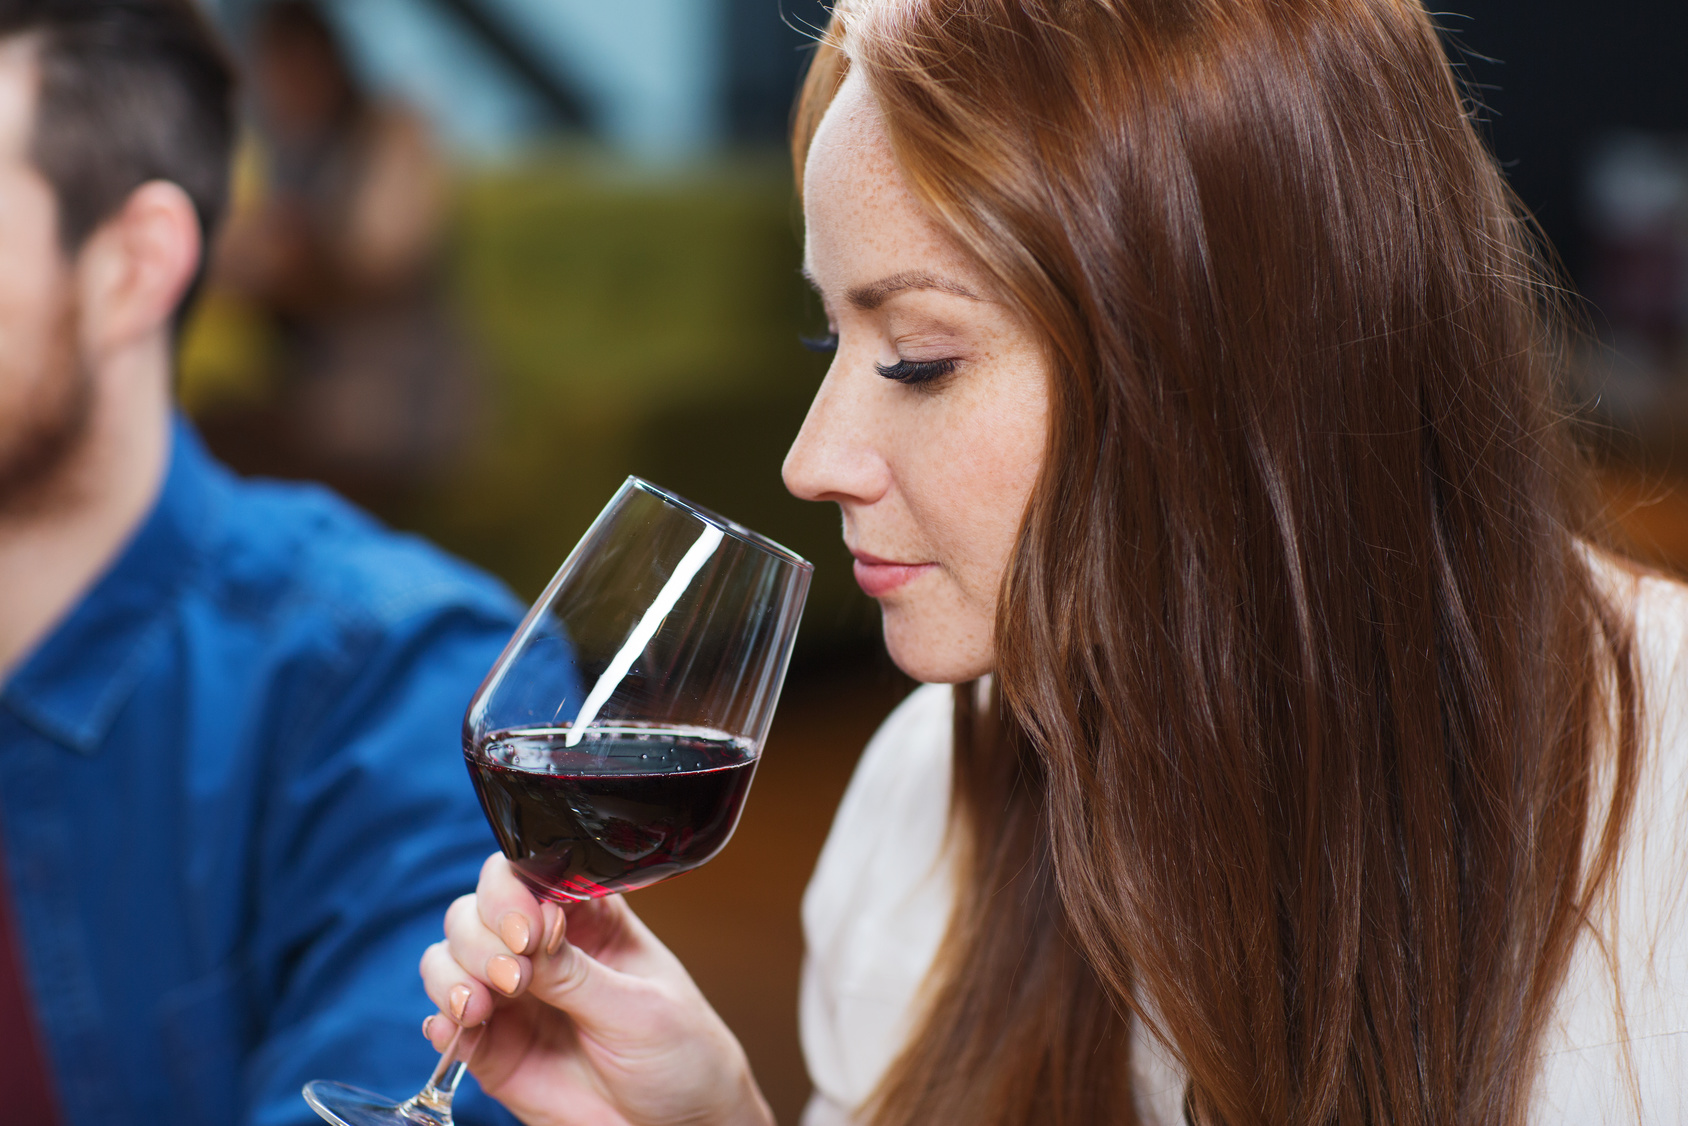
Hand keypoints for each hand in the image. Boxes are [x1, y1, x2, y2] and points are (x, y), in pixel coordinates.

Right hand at [419, 854, 772, 1125]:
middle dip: (482, 937)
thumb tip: (530, 932)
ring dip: (453, 975)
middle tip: (513, 976)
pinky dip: (440, 1019)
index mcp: (590, 918)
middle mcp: (544, 947)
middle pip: (477, 910)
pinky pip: (446, 1021)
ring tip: (481, 1006)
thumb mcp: (639, 1009)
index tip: (527, 931)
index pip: (531, 875)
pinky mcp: (493, 1046)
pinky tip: (457, 1029)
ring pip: (450, 957)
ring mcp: (514, 995)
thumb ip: (578, 975)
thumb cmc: (682, 1055)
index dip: (514, 894)